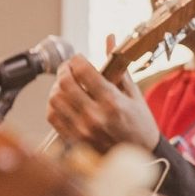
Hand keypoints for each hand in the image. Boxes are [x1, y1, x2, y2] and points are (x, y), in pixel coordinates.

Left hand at [46, 35, 159, 152]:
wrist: (142, 156)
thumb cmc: (141, 124)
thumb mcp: (134, 94)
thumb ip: (118, 66)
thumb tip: (110, 39)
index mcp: (112, 102)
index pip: (83, 70)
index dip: (77, 59)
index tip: (80, 58)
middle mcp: (95, 116)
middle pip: (64, 83)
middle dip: (65, 69)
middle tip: (71, 68)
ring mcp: (82, 130)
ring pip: (54, 98)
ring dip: (58, 87)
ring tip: (68, 84)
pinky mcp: (74, 140)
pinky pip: (52, 116)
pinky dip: (55, 104)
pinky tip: (65, 101)